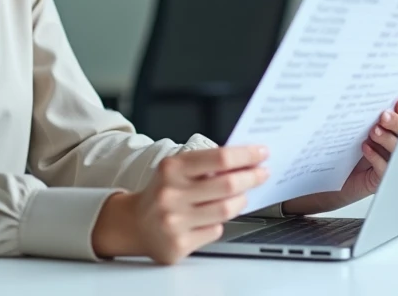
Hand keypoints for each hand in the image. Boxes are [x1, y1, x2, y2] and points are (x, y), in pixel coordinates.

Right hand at [91, 145, 268, 263]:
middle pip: (228, 184)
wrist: (134, 224)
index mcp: (172, 169)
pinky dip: (219, 222)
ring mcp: (175, 221)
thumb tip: (245, 161)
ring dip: (241, 201)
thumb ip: (205, 165)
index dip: (246, 155)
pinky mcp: (179, 244)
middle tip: (262, 174)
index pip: (219, 158)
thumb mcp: (176, 170)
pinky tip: (212, 218)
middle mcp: (171, 194)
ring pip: (226, 210)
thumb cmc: (163, 192)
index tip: (261, 153)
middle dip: (252, 177)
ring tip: (242, 196)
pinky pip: (215, 230)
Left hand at [280, 98, 397, 215]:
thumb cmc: (346, 151)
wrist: (333, 178)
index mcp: (392, 131)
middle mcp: (395, 147)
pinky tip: (366, 148)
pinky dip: (376, 157)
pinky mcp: (381, 179)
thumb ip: (366, 118)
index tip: (397, 103)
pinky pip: (385, 169)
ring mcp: (391, 164)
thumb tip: (367, 100)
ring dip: (387, 139)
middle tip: (384, 117)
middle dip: (397, 123)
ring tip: (374, 132)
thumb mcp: (356, 129)